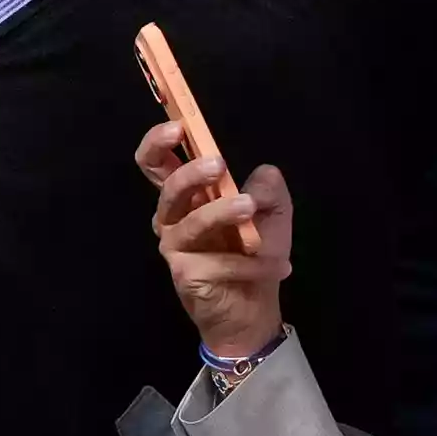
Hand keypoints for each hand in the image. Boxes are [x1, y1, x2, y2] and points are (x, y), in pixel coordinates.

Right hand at [134, 123, 289, 357]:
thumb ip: (269, 189)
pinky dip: (252, 263)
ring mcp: (176, 249)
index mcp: (188, 198)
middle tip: (219, 164)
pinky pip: (219, 261)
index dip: (158, 143)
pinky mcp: (186, 275)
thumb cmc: (256, 255)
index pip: (157, 165)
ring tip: (251, 208)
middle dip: (189, 174)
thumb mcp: (272, 214)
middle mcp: (173, 220)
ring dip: (222, 212)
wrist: (253, 309)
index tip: (179, 127)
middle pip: (166, 190)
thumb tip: (263, 172)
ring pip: (190, 223)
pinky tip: (279, 267)